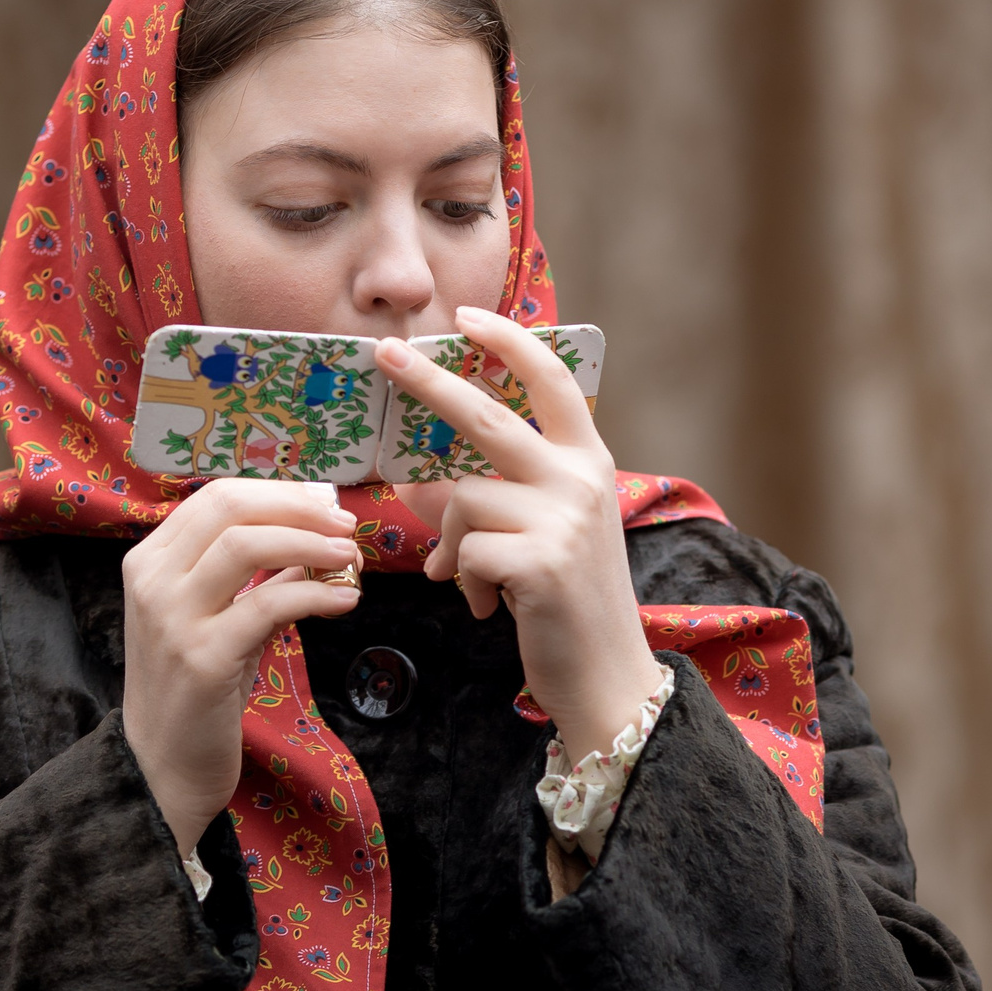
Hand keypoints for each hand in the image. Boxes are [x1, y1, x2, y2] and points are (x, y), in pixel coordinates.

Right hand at [122, 480, 363, 855]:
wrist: (163, 764)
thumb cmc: (195, 688)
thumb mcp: (219, 617)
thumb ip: (259, 576)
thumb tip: (319, 538)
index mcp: (150, 560)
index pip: (217, 497)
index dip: (279, 493)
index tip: (325, 503)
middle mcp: (153, 579)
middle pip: (230, 507)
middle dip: (297, 507)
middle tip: (344, 523)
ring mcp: (173, 617)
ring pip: (247, 544)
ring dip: (310, 543)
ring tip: (349, 556)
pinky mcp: (203, 657)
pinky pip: (268, 604)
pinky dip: (314, 593)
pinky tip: (344, 599)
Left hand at [377, 307, 661, 764]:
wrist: (607, 675)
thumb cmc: (567, 599)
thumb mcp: (544, 531)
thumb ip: (495, 495)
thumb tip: (415, 479)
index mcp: (588, 461)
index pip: (552, 380)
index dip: (509, 342)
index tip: (466, 315)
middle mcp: (582, 479)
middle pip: (488, 415)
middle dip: (429, 381)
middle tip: (384, 352)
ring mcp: (565, 518)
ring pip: (463, 496)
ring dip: (449, 540)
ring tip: (466, 577)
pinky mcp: (542, 561)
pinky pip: (467, 550)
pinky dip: (465, 581)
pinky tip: (489, 606)